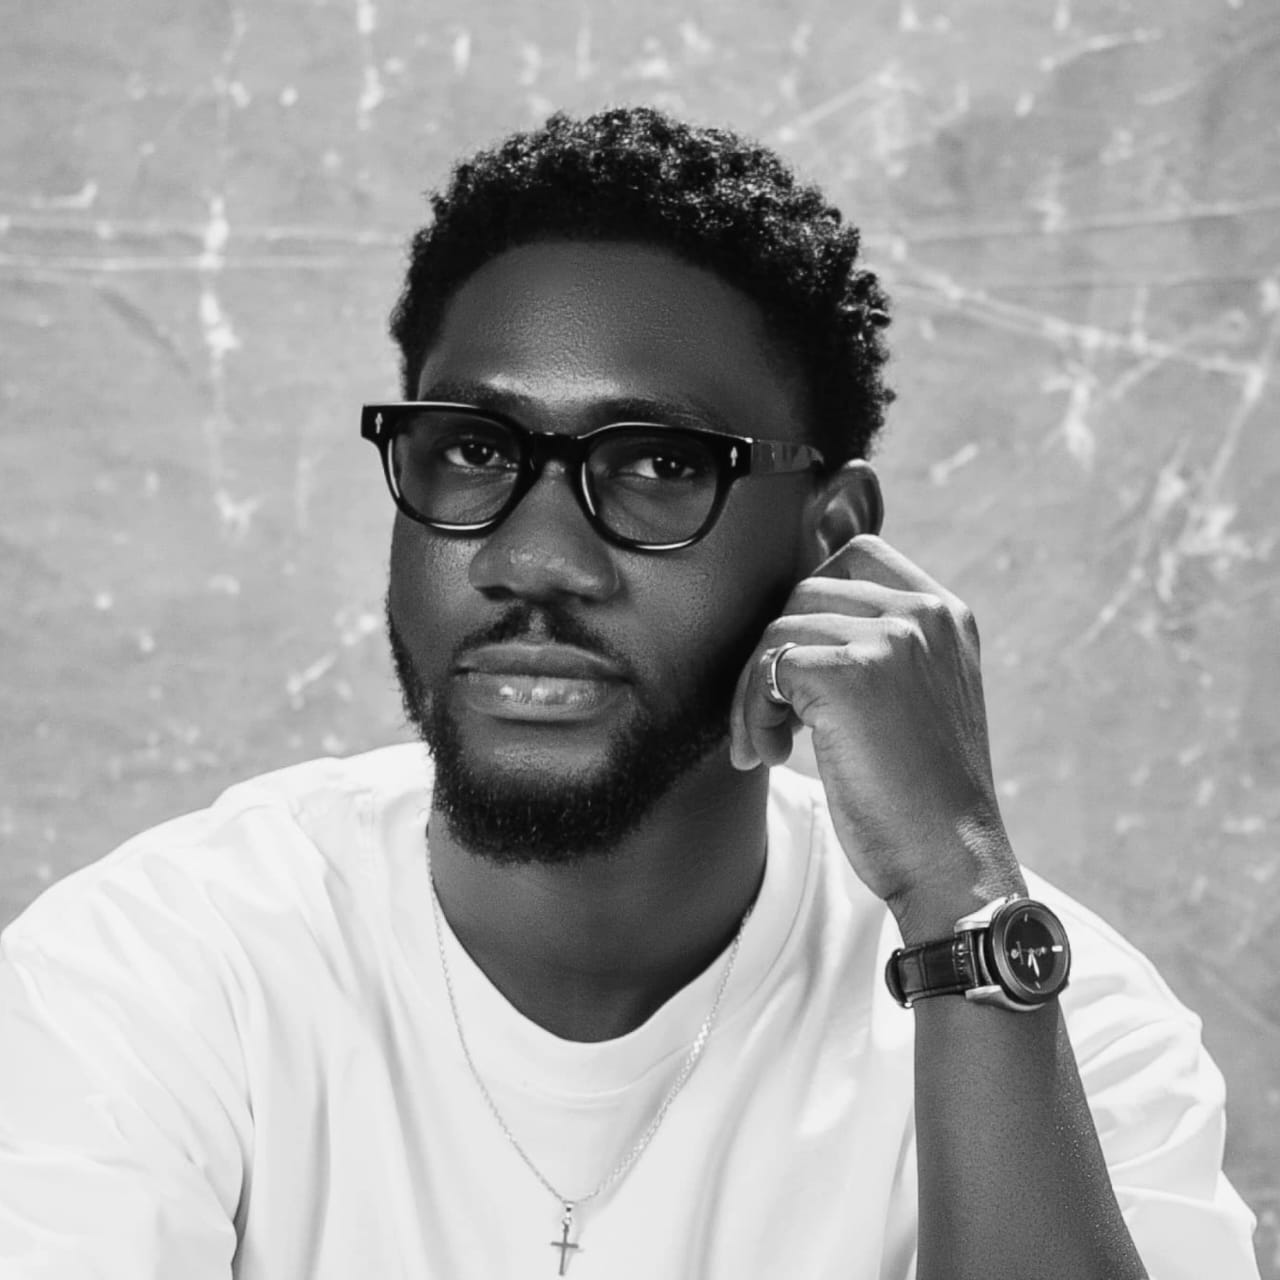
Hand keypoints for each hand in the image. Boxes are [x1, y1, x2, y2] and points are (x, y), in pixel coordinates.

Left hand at [729, 535, 1024, 940]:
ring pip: (776, 630)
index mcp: (945, 613)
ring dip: (754, 691)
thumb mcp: (920, 695)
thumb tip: (791, 619)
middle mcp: (925, 613)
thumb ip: (881, 646)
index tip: (800, 670)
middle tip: (778, 718)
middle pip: (803, 591)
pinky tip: (774, 755)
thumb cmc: (921, 793)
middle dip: (774, 653)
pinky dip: (751, 714)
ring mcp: (892, 639)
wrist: (950, 862)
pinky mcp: (852, 674)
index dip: (809, 605)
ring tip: (774, 743)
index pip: (856, 555)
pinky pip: (767, 668)